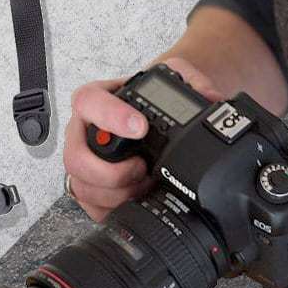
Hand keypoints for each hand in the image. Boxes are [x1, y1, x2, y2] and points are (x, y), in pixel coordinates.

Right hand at [63, 57, 222, 220]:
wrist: (149, 123)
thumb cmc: (150, 105)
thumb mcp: (172, 80)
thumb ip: (191, 79)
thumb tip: (212, 99)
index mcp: (98, 101)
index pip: (88, 102)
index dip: (110, 117)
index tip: (140, 128)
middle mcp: (84, 132)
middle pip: (75, 157)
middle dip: (111, 172)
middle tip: (141, 168)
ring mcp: (84, 162)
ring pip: (81, 185)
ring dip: (116, 193)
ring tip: (143, 184)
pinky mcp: (89, 187)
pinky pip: (89, 205)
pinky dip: (112, 208)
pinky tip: (133, 198)